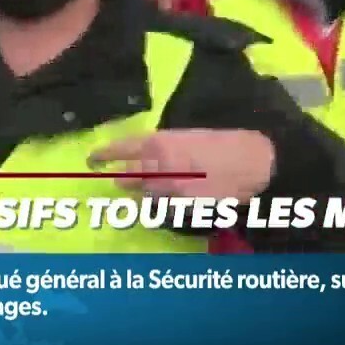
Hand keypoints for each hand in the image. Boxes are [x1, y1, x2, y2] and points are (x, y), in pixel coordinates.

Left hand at [87, 129, 274, 201]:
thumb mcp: (186, 136)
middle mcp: (158, 166)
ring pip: (144, 195)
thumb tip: (142, 158)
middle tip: (122, 178)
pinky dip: (164, 205)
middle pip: (128, 176)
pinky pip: (163, 208)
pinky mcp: (182, 207)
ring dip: (145, 192)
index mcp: (159, 143)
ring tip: (157, 187)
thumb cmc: (221, 143)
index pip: (121, 149)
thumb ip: (160, 148)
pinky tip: (175, 198)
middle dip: (124, 178)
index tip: (93, 159)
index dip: (104, 154)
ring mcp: (170, 189)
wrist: (251, 162)